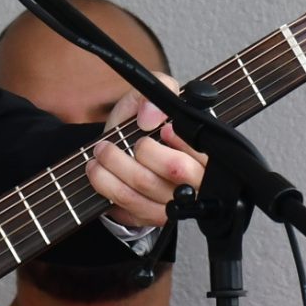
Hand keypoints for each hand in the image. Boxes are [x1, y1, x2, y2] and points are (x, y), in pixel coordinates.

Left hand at [88, 81, 207, 228]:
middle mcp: (196, 181)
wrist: (125, 152)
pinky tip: (100, 172)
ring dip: (115, 166)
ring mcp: (176, 203)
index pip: (204, 150)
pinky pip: (130, 205)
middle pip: (176, 169)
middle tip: (121, 141)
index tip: (163, 130)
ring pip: (146, 187)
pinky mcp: (154, 216)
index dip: (183, 139)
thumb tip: (151, 115)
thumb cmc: (145, 126)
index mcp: (205, 150)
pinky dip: (108, 186)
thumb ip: (160, 90)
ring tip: (100, 152)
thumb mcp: (154, 96)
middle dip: (142, 150)